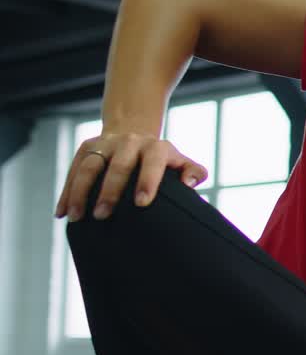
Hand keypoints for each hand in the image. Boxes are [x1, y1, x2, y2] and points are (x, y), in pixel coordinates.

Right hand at [55, 132, 207, 221]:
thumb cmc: (162, 161)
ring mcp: (105, 144)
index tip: (142, 203)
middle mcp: (129, 142)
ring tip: (77, 218)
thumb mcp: (180, 163)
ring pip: (90, 166)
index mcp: (155, 147)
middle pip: (118, 165)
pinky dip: (67, 192)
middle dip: (109, 191)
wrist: (135, 136)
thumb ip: (194, 172)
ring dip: (80, 192)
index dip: (148, 180)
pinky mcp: (86, 148)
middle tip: (103, 216)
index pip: (152, 161)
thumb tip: (190, 183)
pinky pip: (74, 170)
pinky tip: (62, 213)